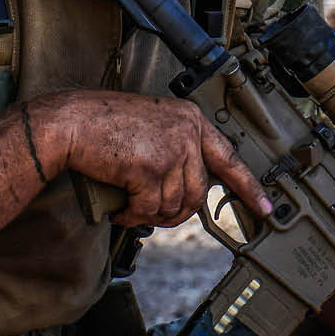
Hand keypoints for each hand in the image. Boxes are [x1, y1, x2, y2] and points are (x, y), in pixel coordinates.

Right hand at [39, 90, 271, 228]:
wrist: (70, 122)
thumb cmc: (102, 125)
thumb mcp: (151, 128)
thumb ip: (176, 150)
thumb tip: (187, 191)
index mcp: (190, 120)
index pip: (229, 157)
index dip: (248, 187)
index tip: (264, 208)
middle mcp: (186, 133)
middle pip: (198, 192)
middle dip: (174, 211)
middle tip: (149, 211)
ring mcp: (171, 150)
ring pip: (175, 204)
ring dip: (150, 214)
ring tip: (129, 206)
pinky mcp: (151, 168)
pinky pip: (150, 209)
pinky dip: (133, 216)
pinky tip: (120, 208)